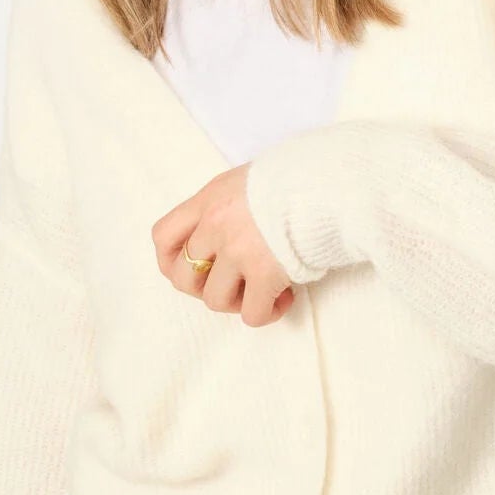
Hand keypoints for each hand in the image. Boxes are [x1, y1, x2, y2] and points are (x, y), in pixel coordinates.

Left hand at [151, 164, 295, 325]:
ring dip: (238, 303)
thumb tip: (223, 241)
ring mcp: (238, 249)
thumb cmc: (298, 180)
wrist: (332, 181)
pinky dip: (266, 313)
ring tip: (265, 290)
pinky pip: (252, 314)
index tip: (195, 269)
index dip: (171, 261)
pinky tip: (285, 298)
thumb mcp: (249, 181)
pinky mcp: (265, 272)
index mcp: (209, 199)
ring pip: (215, 300)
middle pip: (183, 277)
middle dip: (205, 289)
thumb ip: (228, 207)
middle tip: (234, 284)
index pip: (163, 237)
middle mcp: (216, 224)